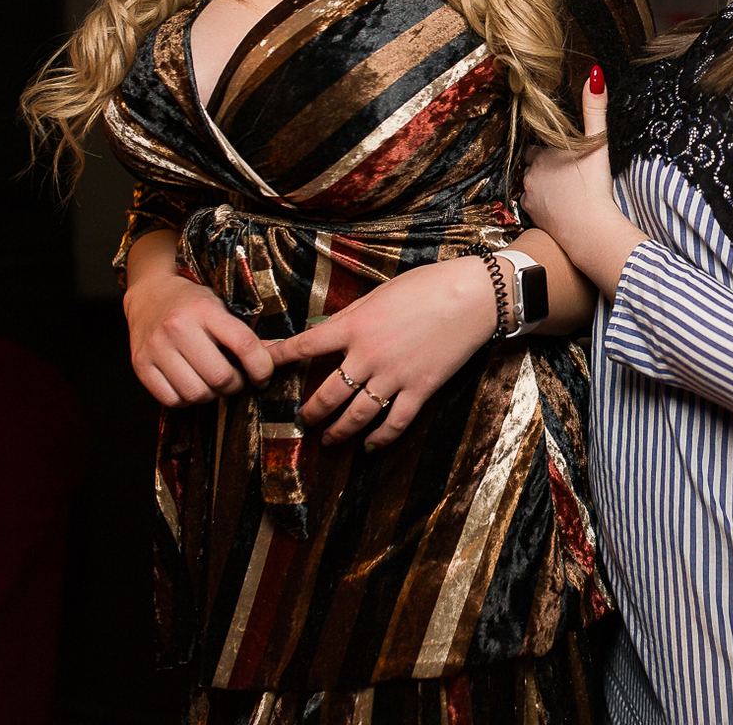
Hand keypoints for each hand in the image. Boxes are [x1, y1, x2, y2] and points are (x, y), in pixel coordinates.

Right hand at [123, 231, 274, 406]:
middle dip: (235, 385)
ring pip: (196, 393)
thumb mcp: (220, 306)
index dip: (261, 366)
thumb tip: (271, 360)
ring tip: (211, 381)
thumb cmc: (191, 302)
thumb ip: (242, 333)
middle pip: (220, 376)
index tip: (263, 374)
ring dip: (211, 394)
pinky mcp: (140, 365)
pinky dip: (186, 399)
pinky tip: (190, 383)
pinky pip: (171, 400)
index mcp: (204, 309)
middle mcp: (178, 327)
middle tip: (236, 379)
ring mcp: (156, 348)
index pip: (243, 344)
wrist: (149, 294)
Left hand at [268, 252, 495, 449]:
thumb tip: (327, 330)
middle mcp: (368, 355)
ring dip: (339, 431)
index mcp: (355, 325)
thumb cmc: (427, 285)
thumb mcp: (380, 293)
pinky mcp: (420, 389)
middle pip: (327, 393)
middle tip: (303, 419)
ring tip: (329, 440)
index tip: (260, 367)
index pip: (305, 345)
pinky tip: (371, 447)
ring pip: (357, 414)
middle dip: (311, 411)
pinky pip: (395, 422)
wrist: (472, 296)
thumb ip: (352, 316)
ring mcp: (394, 376)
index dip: (278, 357)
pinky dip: (381, 438)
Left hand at [522, 65, 646, 296]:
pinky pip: (530, 205)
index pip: (537, 145)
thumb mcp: (598, 141)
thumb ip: (595, 109)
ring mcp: (529, 194)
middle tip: (562, 171)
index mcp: (544, 152)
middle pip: (530, 163)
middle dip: (541, 165)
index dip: (548, 148)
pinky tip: (556, 206)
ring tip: (560, 190)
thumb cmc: (594, 185)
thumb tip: (595, 74)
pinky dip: (540, 204)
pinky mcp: (531, 214)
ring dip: (539, 184)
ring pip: (529, 184)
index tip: (561, 154)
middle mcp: (531, 171)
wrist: (589, 227)